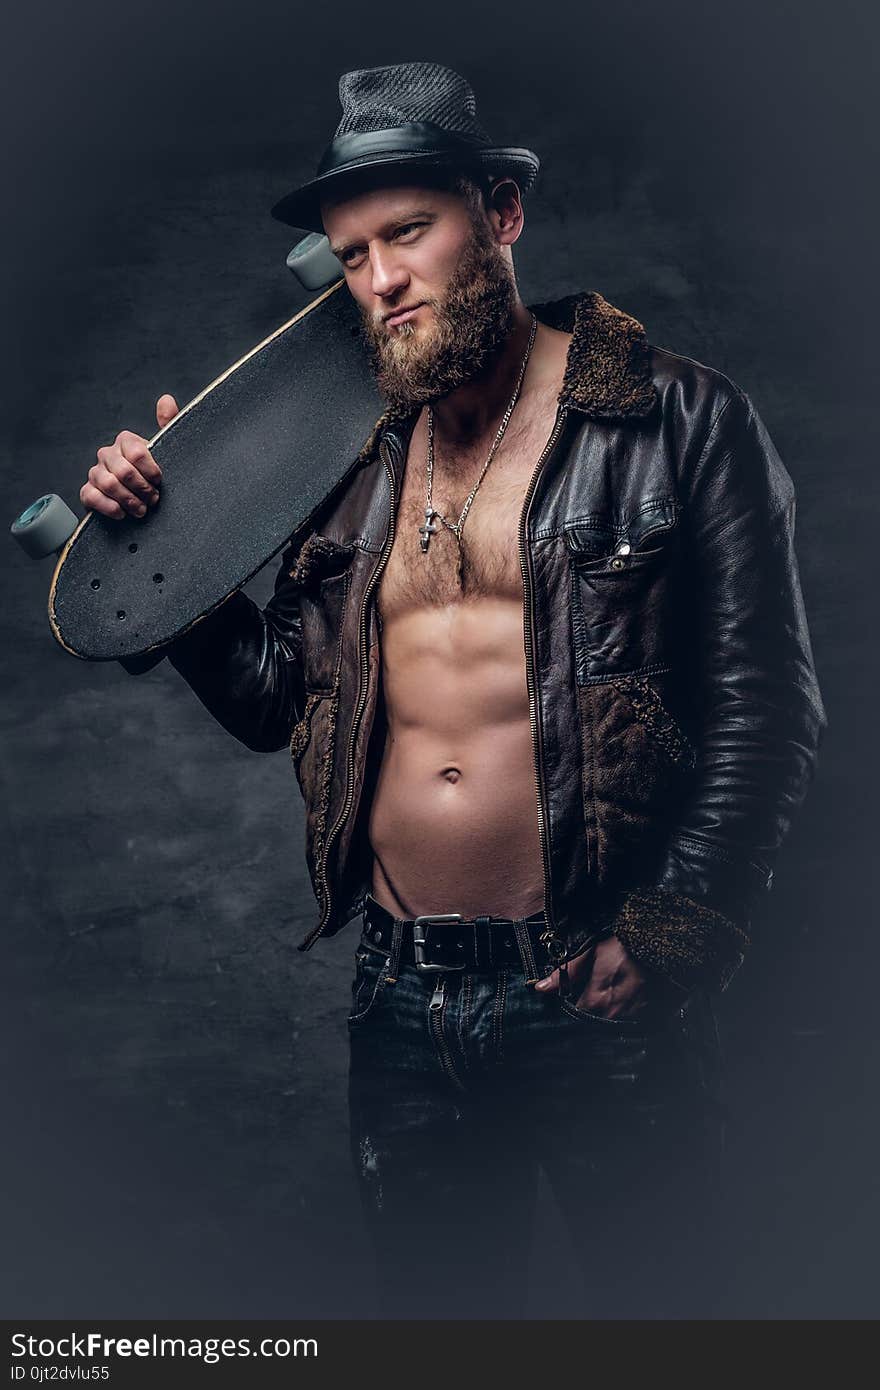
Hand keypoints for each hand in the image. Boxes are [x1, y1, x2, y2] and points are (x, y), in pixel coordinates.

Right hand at [80, 394, 178, 519]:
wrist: (142, 502)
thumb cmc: (154, 475)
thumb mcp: (167, 450)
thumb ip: (169, 424)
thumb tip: (166, 399)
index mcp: (126, 441)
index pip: (136, 452)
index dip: (151, 470)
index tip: (160, 482)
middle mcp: (108, 454)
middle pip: (124, 471)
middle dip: (143, 489)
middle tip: (154, 500)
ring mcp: (95, 472)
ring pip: (110, 485)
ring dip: (130, 501)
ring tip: (142, 510)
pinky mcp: (88, 492)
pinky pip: (92, 497)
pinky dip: (110, 508)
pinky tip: (122, 513)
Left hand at [534, 934, 663, 1020]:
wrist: (664, 943)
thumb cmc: (625, 946)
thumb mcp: (592, 953)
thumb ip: (566, 973)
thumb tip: (540, 988)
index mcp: (596, 1000)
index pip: (574, 1017)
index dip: (570, 1008)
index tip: (572, 997)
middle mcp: (613, 1015)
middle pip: (592, 1023)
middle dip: (587, 1013)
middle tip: (591, 994)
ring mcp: (633, 1018)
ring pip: (611, 1024)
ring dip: (606, 1014)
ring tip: (610, 995)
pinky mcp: (649, 1016)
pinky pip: (630, 1022)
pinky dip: (625, 1014)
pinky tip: (625, 999)